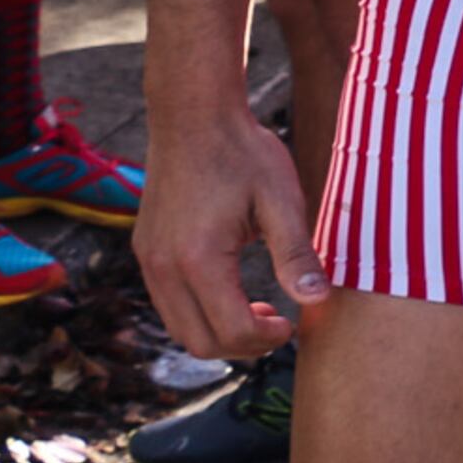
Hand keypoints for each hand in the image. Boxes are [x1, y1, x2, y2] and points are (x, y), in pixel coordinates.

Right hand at [131, 93, 326, 358]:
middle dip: (244, 346)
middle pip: (199, 343)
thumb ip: (296, 254)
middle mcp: (163, 268)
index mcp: (199, 260)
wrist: (194, 116)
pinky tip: (232, 292)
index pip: (232, 331)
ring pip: (179, 329)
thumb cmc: (243, 153)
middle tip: (280, 324)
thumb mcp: (281, 200)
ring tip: (260, 310)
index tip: (294, 323)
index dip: (268, 339)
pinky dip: (199, 314)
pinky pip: (168, 305)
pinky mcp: (145, 251)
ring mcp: (148, 261)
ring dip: (220, 333)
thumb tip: (317, 299)